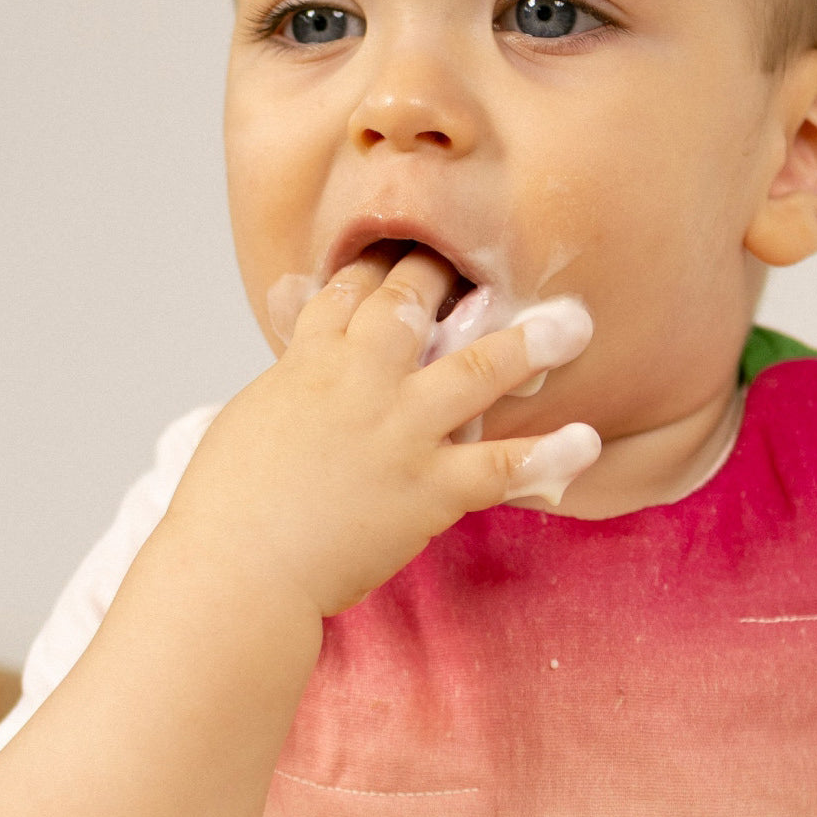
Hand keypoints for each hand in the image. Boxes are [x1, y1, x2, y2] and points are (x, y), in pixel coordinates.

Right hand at [168, 246, 598, 617]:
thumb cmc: (229, 506)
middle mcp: (359, 382)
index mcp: (308, 362)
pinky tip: (587, 442)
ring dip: (528, 343)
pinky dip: (548, 455)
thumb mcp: (252, 421)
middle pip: (412, 304)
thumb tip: (309, 370)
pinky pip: (501, 466)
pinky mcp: (429, 487)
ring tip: (576, 323)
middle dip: (448, 274)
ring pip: (474, 370)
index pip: (351, 291)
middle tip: (489, 258)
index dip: (384, 264)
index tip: (412, 248)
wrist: (237, 568)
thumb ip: (294, 387)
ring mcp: (400, 432)